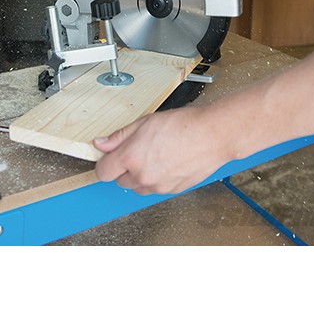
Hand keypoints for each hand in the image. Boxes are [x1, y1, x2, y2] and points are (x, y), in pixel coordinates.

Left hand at [93, 107, 230, 194]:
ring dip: (140, 176)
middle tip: (139, 150)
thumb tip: (101, 144)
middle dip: (124, 168)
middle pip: (119, 181)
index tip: (110, 157)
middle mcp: (142, 176)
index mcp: (131, 157)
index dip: (105, 163)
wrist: (212, 136)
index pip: (103, 172)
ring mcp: (157, 186)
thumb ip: (119, 136)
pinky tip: (167, 162)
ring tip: (156, 155)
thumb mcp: (145, 122)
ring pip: (137, 187)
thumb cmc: (183, 125)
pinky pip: (155, 189)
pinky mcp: (171, 191)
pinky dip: (157, 179)